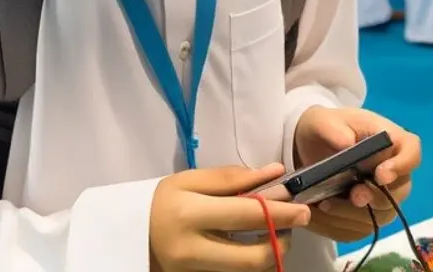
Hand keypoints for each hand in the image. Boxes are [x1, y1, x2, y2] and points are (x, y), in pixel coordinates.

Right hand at [149, 164, 310, 271]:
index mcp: (189, 214)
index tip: (303, 209)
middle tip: (293, 225)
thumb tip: (275, 172)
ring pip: (248, 271)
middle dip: (281, 242)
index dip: (281, 213)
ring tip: (272, 231)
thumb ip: (233, 177)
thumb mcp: (191, 181)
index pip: (247, 215)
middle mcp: (192, 250)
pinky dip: (251, 261)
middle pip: (253, 258)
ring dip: (269, 253)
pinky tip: (252, 243)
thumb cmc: (161, 202)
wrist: (129, 235)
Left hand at [294, 107, 420, 243]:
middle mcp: (393, 171)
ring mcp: (382, 196)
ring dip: (353, 215)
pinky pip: (359, 230)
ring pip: (380, 216)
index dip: (402, 165)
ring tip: (324, 205)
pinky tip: (318, 216)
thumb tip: (346, 144)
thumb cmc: (325, 129)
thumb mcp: (323, 122)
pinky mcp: (366, 217)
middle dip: (375, 197)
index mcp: (390, 140)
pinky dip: (338, 226)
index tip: (381, 174)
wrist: (312, 148)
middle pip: (399, 192)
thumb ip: (334, 129)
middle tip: (352, 196)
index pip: (411, 153)